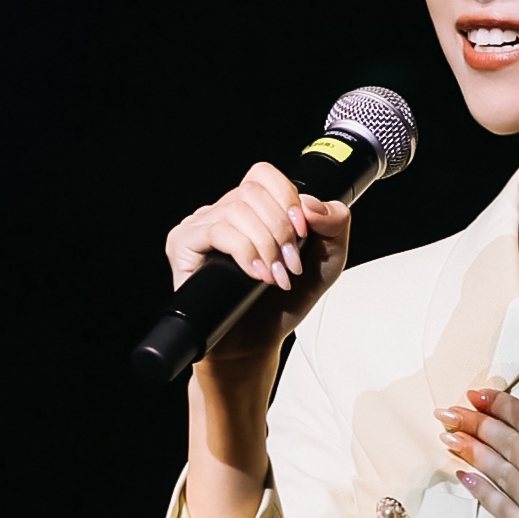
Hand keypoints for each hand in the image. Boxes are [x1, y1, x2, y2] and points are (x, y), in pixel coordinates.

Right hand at [163, 162, 354, 347]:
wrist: (256, 342)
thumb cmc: (284, 302)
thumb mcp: (327, 261)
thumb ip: (335, 224)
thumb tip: (313, 202)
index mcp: (254, 209)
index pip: (264, 175)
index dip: (287, 197)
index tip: (303, 232)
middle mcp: (224, 211)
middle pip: (252, 192)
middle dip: (280, 230)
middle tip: (290, 264)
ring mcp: (201, 226)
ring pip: (236, 210)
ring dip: (265, 245)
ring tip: (275, 276)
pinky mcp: (183, 244)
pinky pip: (216, 230)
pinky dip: (244, 252)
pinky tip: (256, 274)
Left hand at [439, 373, 518, 517]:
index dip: (500, 404)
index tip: (478, 395)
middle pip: (504, 442)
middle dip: (475, 423)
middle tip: (450, 412)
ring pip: (495, 469)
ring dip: (470, 451)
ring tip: (449, 437)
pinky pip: (497, 504)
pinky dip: (480, 489)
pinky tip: (465, 477)